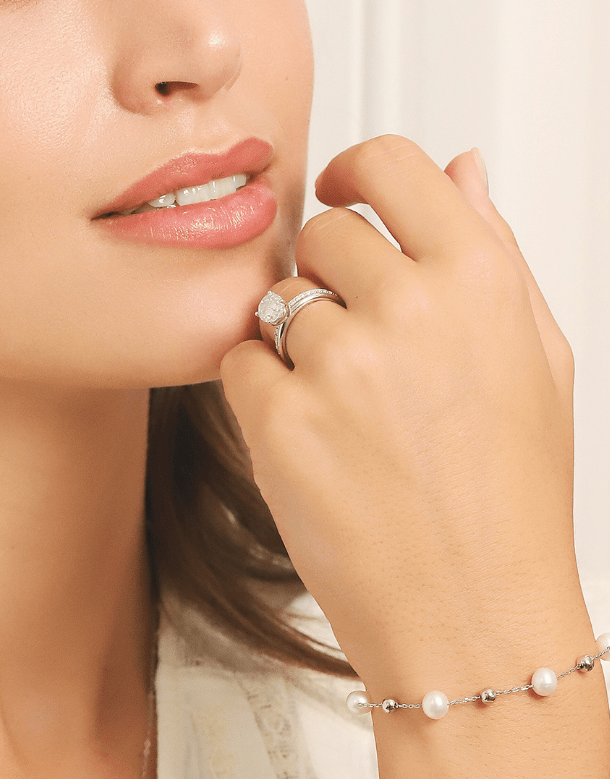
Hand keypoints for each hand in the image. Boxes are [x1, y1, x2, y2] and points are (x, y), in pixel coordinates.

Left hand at [220, 136, 609, 778]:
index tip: (339, 190)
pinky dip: (261, 395)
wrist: (472, 615)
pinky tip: (314, 443)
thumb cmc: (510, 497)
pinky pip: (239, 364)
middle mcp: (409, 307)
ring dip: (295, 343)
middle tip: (356, 344)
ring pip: (277, 303)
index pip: (391, 163)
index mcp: (481, 279)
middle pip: (319, 233)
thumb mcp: (539, 360)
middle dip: (326, 274)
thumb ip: (495, 251)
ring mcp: (339, 365)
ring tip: (348, 413)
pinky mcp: (279, 421)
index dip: (354, 171)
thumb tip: (462, 167)